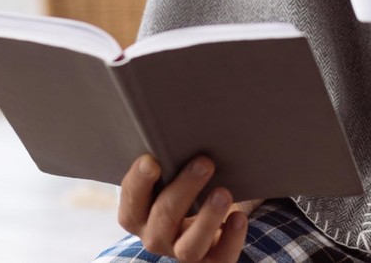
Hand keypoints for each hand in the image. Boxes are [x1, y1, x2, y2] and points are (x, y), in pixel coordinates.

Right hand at [117, 154, 254, 261]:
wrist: (214, 215)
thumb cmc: (187, 184)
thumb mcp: (173, 173)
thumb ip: (170, 159)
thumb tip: (183, 122)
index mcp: (139, 215)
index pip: (131, 204)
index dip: (138, 183)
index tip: (152, 160)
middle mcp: (156, 237)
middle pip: (163, 219)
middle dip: (184, 189)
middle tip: (205, 162)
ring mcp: (182, 253)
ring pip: (188, 248)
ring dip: (207, 218)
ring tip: (224, 192)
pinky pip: (220, 260)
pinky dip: (231, 239)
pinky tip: (239, 218)